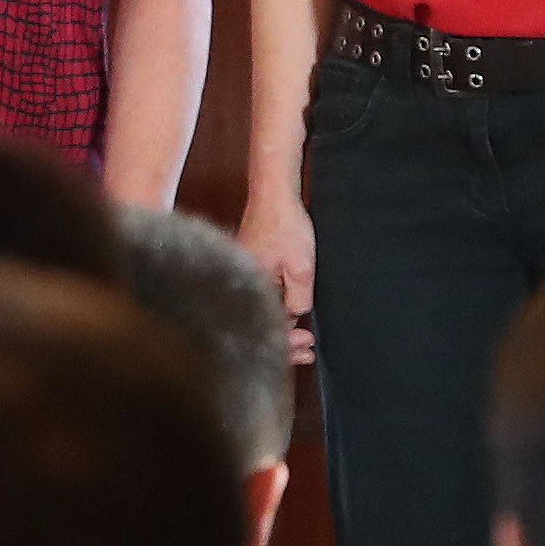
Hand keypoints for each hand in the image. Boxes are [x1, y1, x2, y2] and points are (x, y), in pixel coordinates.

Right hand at [235, 180, 317, 363]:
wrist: (273, 194)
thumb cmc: (285, 224)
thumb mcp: (301, 267)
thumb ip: (298, 298)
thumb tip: (295, 317)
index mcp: (249, 285)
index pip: (265, 325)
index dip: (286, 342)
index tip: (306, 347)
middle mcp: (238, 283)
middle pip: (257, 322)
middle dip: (282, 340)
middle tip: (306, 351)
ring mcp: (241, 275)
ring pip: (258, 309)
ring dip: (279, 325)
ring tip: (301, 339)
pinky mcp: (247, 268)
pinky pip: (258, 296)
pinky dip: (273, 308)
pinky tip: (287, 315)